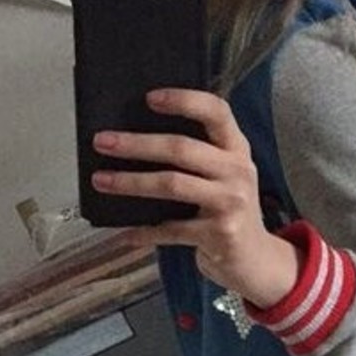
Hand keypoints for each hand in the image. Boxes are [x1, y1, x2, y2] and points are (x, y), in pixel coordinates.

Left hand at [91, 87, 301, 308]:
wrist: (255, 258)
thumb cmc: (227, 209)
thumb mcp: (223, 175)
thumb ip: (196, 156)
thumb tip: (134, 140)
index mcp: (236, 148)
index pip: (216, 112)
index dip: (184, 100)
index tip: (149, 98)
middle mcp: (237, 171)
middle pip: (181, 148)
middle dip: (137, 144)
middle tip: (102, 142)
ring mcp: (231, 203)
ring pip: (172, 184)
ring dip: (131, 183)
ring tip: (101, 180)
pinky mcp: (221, 234)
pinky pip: (172, 230)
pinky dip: (144, 232)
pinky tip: (124, 234)